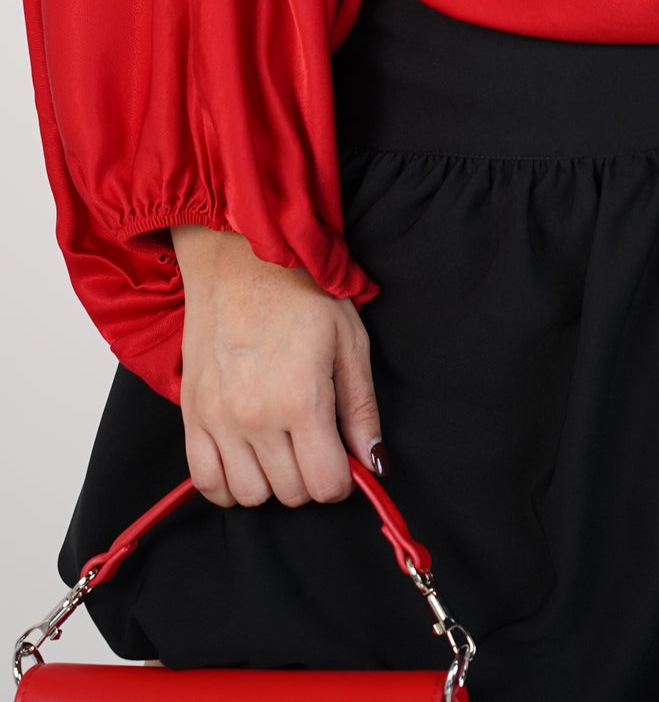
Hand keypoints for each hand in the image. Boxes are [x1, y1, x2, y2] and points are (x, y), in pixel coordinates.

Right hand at [170, 226, 383, 508]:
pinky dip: (228, 484)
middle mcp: (255, 417)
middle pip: (290, 493)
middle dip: (310, 477)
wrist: (240, 258)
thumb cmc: (301, 291)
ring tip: (281, 446)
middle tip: (314, 441)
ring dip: (271, 481)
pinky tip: (247, 461)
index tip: (341, 456)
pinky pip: (205, 481)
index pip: (324, 485)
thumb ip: (362, 408)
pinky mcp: (191, 414)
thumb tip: (374, 461)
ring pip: (249, 495)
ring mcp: (217, 419)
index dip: (341, 479)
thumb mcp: (350, 340)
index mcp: (301, 399)